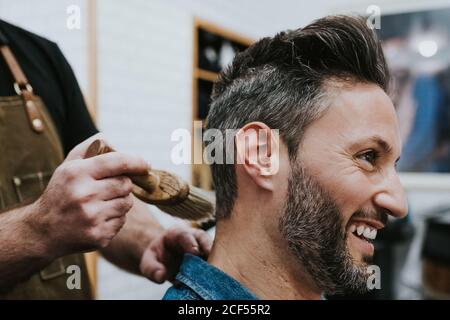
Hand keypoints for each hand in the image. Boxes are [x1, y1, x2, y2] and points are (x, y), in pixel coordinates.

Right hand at [31, 133, 149, 257]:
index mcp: (77, 173)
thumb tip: (109, 140)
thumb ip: (88, 149)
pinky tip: (98, 218)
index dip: (136, 162)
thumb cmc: (61, 193)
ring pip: (127, 203)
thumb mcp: (67, 167)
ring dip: (121, 202)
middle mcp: (84, 194)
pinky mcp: (98, 236)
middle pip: (126, 184)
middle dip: (123, 185)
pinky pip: (122, 221)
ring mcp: (92, 217)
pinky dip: (115, 218)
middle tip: (109, 188)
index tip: (146, 165)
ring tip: (102, 204)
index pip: (118, 162)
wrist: (43, 231)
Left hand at [139, 226, 211, 283]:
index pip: (184, 235)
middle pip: (203, 238)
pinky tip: (217, 274)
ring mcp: (201, 246)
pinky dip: (217, 264)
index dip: (190, 242)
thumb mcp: (148, 262)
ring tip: (216, 268)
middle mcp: (192, 237)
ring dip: (215, 257)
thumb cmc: (156, 257)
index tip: (194, 251)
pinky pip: (215, 258)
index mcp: (176, 234)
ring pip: (212, 247)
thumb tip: (161, 276)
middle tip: (210, 257)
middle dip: (207, 247)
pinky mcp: (207, 256)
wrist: (164, 258)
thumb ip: (151, 268)